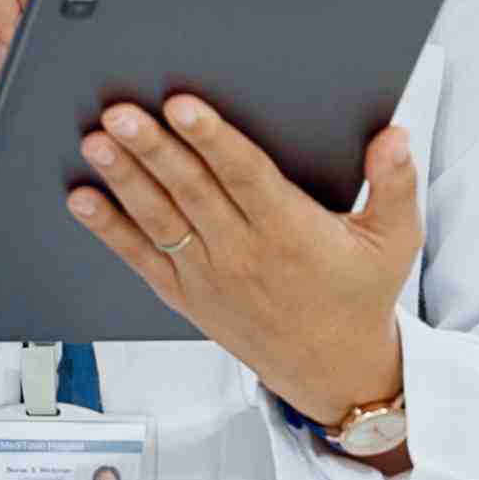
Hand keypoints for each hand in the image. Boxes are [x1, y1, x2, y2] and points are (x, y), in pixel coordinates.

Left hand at [65, 96, 419, 427]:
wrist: (334, 372)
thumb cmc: (360, 296)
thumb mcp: (395, 241)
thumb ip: (395, 184)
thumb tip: (394, 135)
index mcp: (293, 233)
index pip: (246, 177)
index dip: (213, 140)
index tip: (184, 107)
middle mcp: (245, 254)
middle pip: (192, 192)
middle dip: (154, 150)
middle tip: (122, 112)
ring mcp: (210, 278)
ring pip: (160, 221)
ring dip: (125, 180)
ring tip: (97, 142)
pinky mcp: (187, 297)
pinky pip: (142, 260)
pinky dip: (110, 230)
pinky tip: (83, 200)